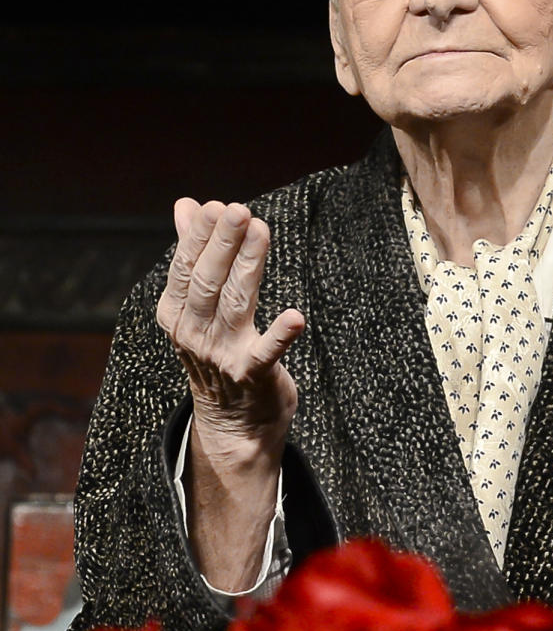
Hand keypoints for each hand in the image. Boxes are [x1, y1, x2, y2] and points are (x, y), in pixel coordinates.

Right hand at [156, 198, 304, 589]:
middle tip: (238, 209)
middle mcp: (194, 333)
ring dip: (248, 266)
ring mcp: (222, 355)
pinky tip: (297, 317)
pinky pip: (266, 353)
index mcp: (177, 313)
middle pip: (208, 281)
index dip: (200, 236)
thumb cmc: (219, 353)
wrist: (232, 426)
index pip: (185, 268)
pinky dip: (281, 336)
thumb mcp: (198, 305)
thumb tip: (186, 204)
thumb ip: (194, 254)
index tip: (216, 205)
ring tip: (260, 230)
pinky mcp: (253, 376)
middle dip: (223, 243)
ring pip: (234, 303)